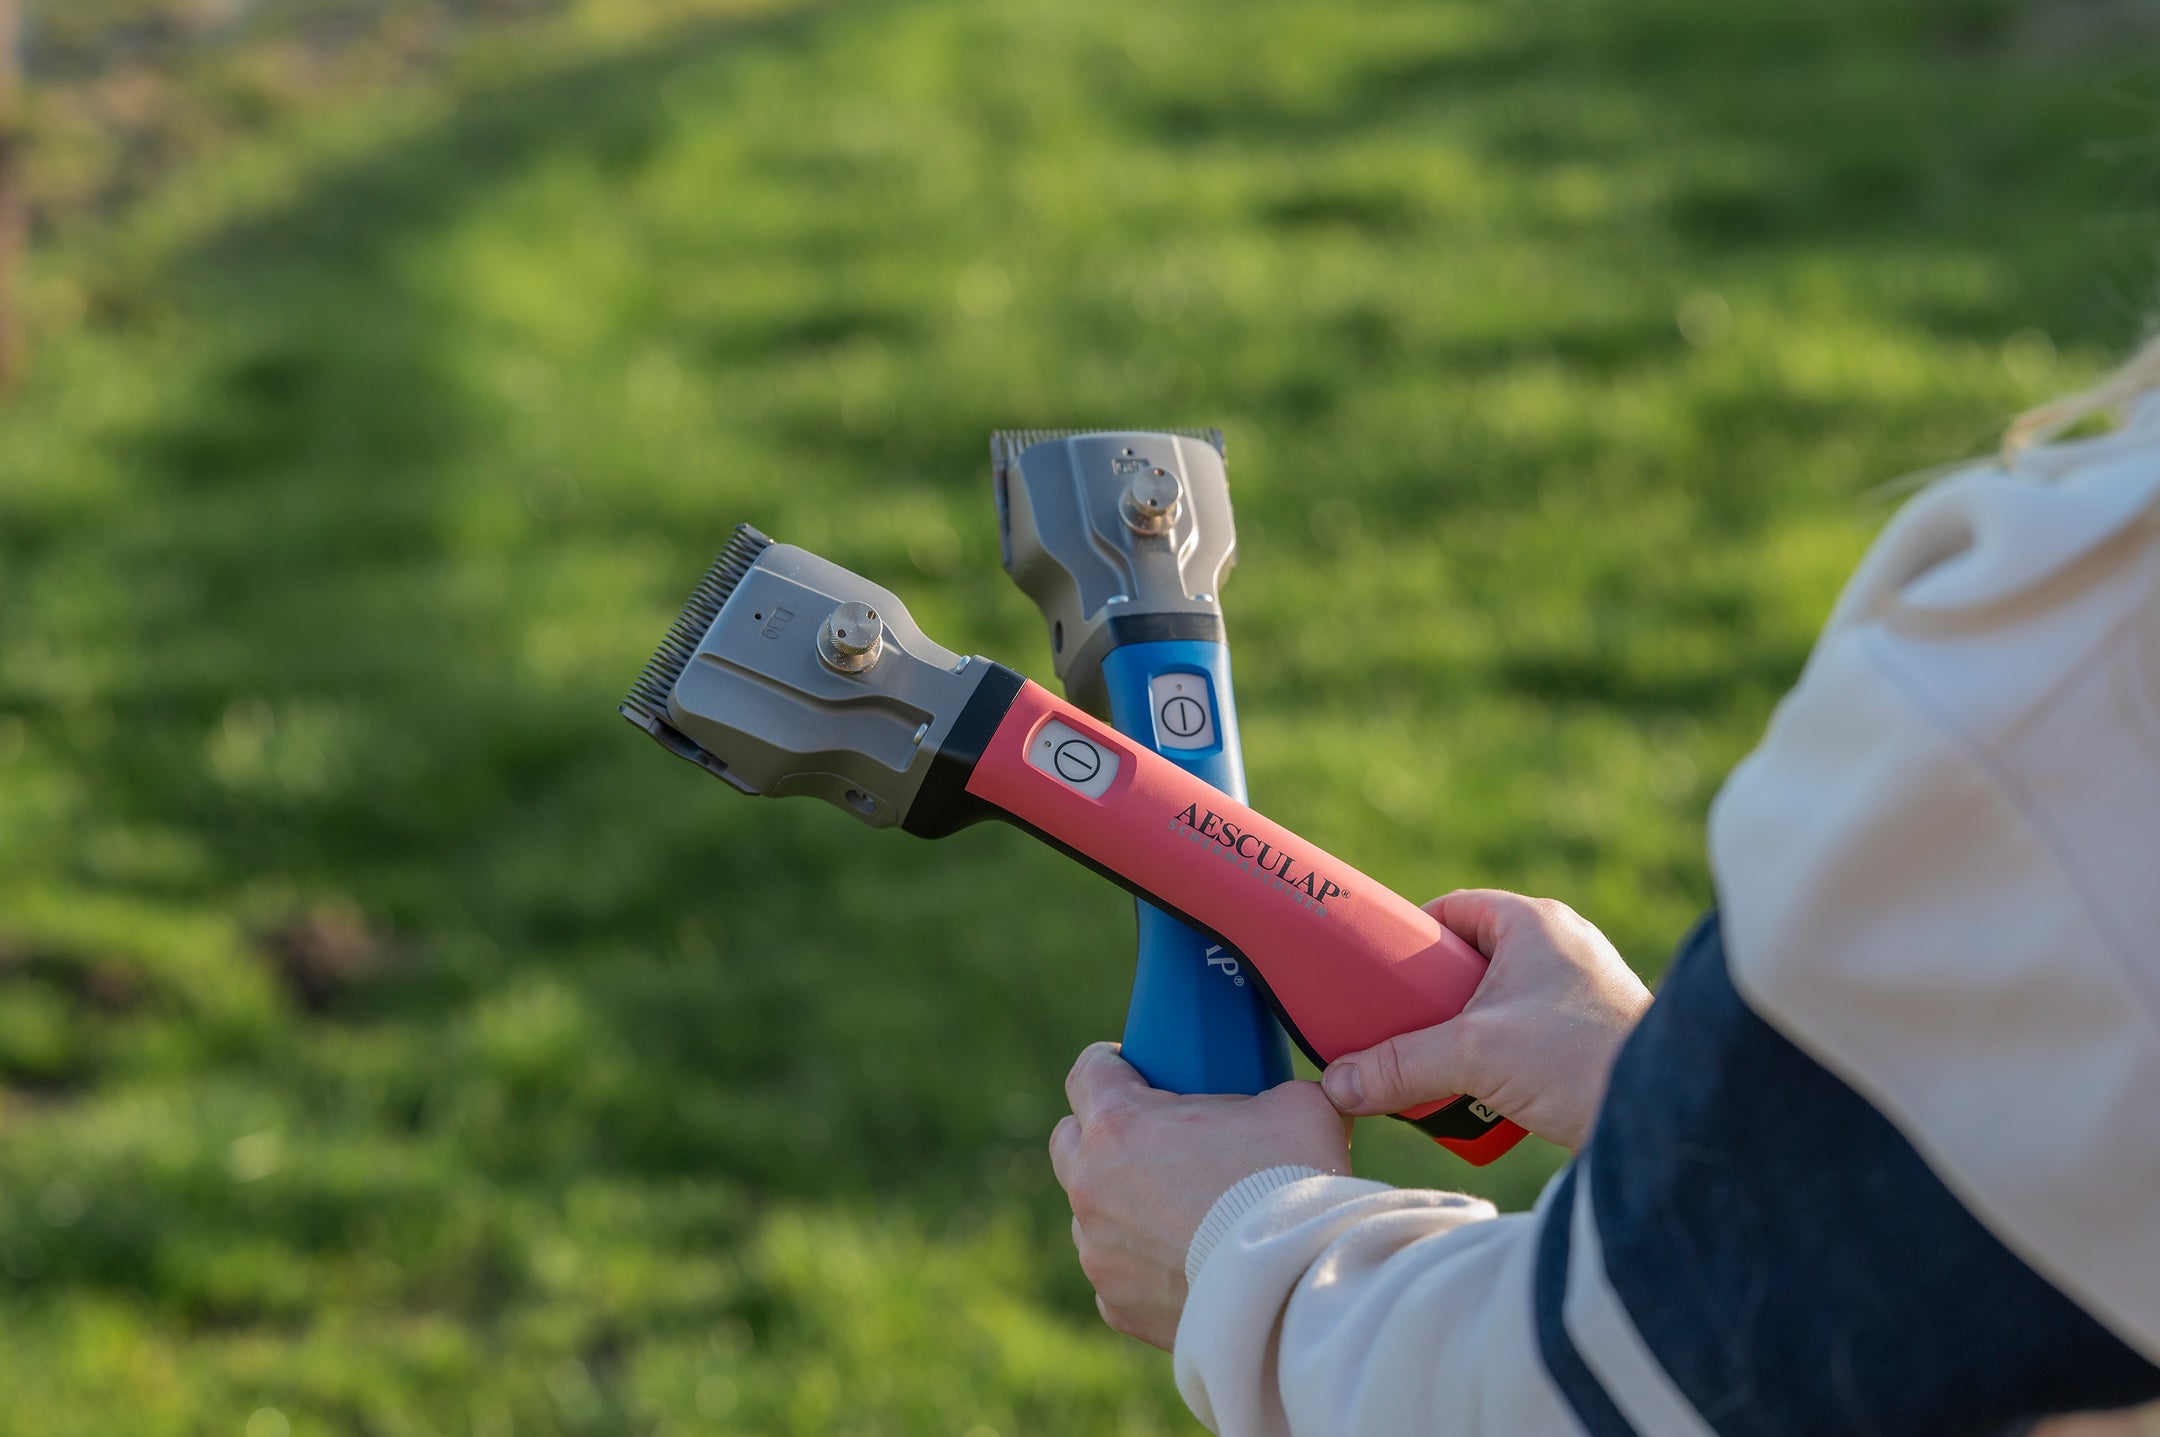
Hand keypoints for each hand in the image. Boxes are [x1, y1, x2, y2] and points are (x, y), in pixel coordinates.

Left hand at [1050, 1042, 1351, 1349]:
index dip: (1111, 1065)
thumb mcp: (1300, 1107)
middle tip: (1152, 1136)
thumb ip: (1281, 1089)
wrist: (1296, 1290)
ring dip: (1118, 1202)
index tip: (1136, 1070)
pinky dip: (1138, 1263)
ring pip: (1089, 1212)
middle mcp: (1091, 1185)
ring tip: (1173, 1206)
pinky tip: (1180, 1261)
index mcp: (1118, 1125)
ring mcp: (1097, 1249)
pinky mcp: (1115, 1303)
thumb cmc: (1291, 1185)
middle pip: (1069, 1140)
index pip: (1088, 1072)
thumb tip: (1309, 1087)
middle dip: (1099, 1132)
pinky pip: (1114, 1271)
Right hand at [1320, 889, 1651, 1150]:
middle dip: (1430, 1001)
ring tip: (1432, 1069)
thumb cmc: (1581, 1059)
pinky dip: (1496, 1059)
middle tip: (1396, 1031)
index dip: (1410, 937)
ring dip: (1462, 1036)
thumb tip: (1337, 1085)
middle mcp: (1561, 947)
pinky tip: (1477, 1093)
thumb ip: (1401, 1065)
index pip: (1454, 909)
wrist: (1672, 1116)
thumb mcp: (1474, 1055)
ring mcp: (1581, 992)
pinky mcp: (1591, 1035)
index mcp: (1534, 924)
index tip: (1377, 974)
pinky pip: (1525, 1035)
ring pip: (1497, 1003)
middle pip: (1470, 961)